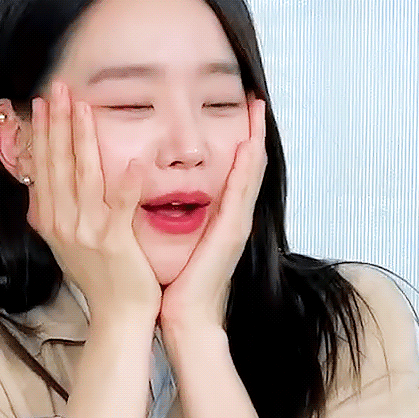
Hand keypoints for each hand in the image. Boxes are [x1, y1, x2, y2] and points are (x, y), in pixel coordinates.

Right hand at [27, 81, 161, 324]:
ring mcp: (86, 232)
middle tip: (58, 88)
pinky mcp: (113, 241)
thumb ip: (55, 214)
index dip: (43, 132)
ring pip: (82, 175)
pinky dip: (126, 184)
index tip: (44, 102)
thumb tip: (40, 189)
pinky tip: (133, 160)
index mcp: (51, 220)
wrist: (118, 314)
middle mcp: (62, 223)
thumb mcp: (67, 243)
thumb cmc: (100, 278)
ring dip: (81, 137)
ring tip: (82, 105)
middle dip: (57, 122)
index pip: (43, 167)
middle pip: (58, 163)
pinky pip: (120, 206)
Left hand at [159, 97, 267, 331]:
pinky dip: (247, 169)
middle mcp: (233, 217)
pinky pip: (241, 194)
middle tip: (256, 99)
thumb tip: (160, 196)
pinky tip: (250, 146)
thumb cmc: (178, 284)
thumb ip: (180, 219)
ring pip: (250, 174)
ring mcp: (237, 225)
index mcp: (220, 218)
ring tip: (258, 109)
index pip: (233, 171)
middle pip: (249, 166)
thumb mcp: (179, 242)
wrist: (186, 318)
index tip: (239, 112)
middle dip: (253, 132)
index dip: (239, 142)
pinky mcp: (231, 235)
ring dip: (256, 140)